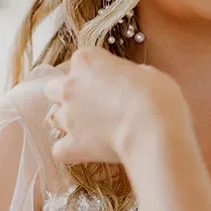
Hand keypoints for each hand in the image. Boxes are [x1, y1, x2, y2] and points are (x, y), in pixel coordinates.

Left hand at [44, 48, 190, 164]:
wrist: (152, 127)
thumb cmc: (156, 94)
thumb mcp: (146, 73)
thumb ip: (128, 76)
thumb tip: (129, 84)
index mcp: (87, 60)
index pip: (81, 60)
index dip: (94, 71)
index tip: (110, 81)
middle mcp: (70, 86)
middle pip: (54, 88)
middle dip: (68, 95)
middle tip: (92, 104)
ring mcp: (68, 117)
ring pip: (54, 117)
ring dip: (67, 121)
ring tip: (89, 128)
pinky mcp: (73, 145)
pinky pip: (59, 149)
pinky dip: (69, 150)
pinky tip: (85, 150)